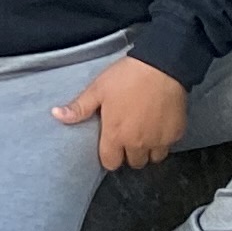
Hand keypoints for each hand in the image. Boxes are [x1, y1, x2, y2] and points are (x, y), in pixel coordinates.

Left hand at [53, 55, 190, 169]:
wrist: (162, 67)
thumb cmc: (127, 77)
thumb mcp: (98, 89)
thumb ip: (79, 108)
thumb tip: (56, 115)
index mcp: (116, 134)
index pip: (111, 163)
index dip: (109, 156)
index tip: (111, 145)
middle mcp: (138, 143)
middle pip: (133, 163)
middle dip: (129, 153)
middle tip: (128, 135)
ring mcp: (159, 140)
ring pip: (152, 158)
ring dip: (147, 150)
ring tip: (144, 133)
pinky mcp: (176, 134)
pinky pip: (168, 146)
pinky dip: (163, 140)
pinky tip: (158, 125)